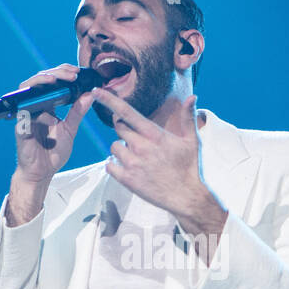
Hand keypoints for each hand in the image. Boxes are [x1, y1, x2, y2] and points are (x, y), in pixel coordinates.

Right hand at [11, 63, 95, 185]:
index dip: (63, 71)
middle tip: (72, 73)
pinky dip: (41, 116)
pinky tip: (53, 120)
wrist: (41, 172)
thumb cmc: (53, 152)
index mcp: (46, 105)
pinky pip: (27, 116)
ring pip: (27, 90)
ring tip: (56, 80)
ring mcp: (25, 116)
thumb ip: (78, 112)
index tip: (78, 71)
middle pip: (39, 80)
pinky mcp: (20, 128)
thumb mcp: (70, 129)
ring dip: (41, 82)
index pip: (51, 81)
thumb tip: (90, 94)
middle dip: (56, 72)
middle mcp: (34, 107)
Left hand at [89, 89, 227, 245]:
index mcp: (154, 134)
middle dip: (125, 130)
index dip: (109, 100)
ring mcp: (132, 163)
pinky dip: (114, 165)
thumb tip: (192, 97)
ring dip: (121, 150)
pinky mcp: (127, 179)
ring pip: (114, 147)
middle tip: (138, 141)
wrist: (186, 197)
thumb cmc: (189, 168)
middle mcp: (141, 146)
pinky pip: (109, 165)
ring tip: (137, 158)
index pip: (127, 112)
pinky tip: (127, 168)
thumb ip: (188, 118)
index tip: (96, 91)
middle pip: (119, 128)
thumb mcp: (192, 141)